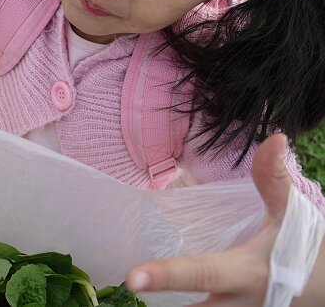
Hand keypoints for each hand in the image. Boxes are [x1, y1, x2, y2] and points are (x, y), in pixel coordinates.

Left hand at [126, 134, 298, 305]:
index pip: (201, 273)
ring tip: (133, 293)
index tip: (131, 277)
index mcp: (246, 273)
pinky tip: (160, 297)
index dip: (167, 275)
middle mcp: (238, 305)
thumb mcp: (290, 214)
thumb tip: (274, 137)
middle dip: (157, 304)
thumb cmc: (303, 248)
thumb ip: (273, 179)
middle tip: (125, 287)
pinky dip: (182, 306)